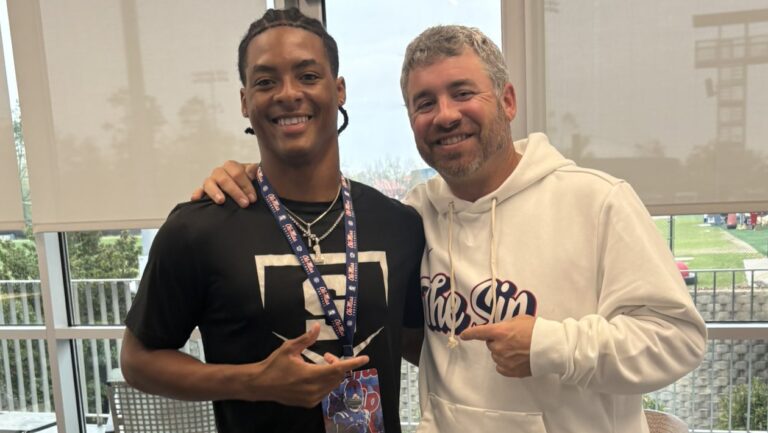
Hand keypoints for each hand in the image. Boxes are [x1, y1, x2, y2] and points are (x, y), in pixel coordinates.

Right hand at [190, 160, 258, 207]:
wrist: (243, 189)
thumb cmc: (249, 182)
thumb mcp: (255, 175)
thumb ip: (254, 171)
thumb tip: (251, 171)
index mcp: (231, 166)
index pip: (237, 173)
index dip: (246, 185)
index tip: (253, 198)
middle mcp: (219, 172)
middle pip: (224, 179)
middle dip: (235, 192)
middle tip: (245, 204)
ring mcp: (211, 181)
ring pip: (209, 183)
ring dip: (215, 192)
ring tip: (221, 201)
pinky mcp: (204, 191)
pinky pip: (198, 191)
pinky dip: (197, 194)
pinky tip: (196, 199)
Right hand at [247, 324, 368, 407]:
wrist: (260, 385)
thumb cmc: (274, 365)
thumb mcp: (289, 348)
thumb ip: (305, 339)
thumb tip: (317, 328)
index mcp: (311, 375)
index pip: (338, 369)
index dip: (353, 363)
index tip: (365, 359)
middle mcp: (314, 389)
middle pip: (337, 376)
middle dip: (338, 364)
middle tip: (327, 355)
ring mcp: (312, 398)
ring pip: (332, 385)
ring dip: (332, 373)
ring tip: (320, 363)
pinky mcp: (308, 403)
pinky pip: (325, 391)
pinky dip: (326, 382)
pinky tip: (316, 374)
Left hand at [459, 315, 535, 377]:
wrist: (550, 347)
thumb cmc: (536, 330)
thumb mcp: (519, 320)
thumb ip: (505, 325)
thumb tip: (501, 330)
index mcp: (499, 332)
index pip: (479, 332)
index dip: (470, 334)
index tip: (463, 335)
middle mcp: (498, 347)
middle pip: (490, 345)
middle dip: (498, 341)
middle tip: (513, 339)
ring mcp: (504, 360)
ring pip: (497, 356)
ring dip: (503, 352)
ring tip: (519, 349)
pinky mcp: (511, 371)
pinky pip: (501, 367)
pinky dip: (506, 363)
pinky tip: (517, 359)